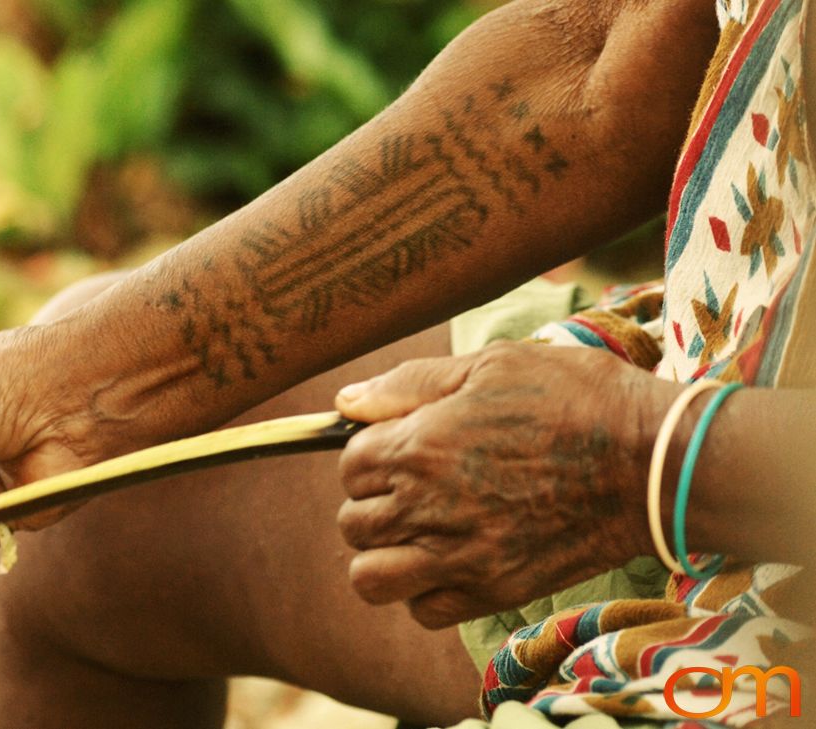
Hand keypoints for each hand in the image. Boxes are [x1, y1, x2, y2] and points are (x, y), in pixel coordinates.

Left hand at [334, 341, 679, 628]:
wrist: (650, 462)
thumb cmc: (575, 399)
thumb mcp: (491, 364)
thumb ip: (408, 384)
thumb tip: (344, 402)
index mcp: (420, 445)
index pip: (348, 464)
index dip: (370, 451)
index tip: (400, 446)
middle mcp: (428, 506)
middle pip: (352, 522)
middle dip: (373, 502)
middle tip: (412, 487)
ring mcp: (459, 556)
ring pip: (371, 577)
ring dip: (384, 555)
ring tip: (418, 532)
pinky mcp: (493, 591)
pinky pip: (424, 610)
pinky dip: (426, 591)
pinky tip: (451, 560)